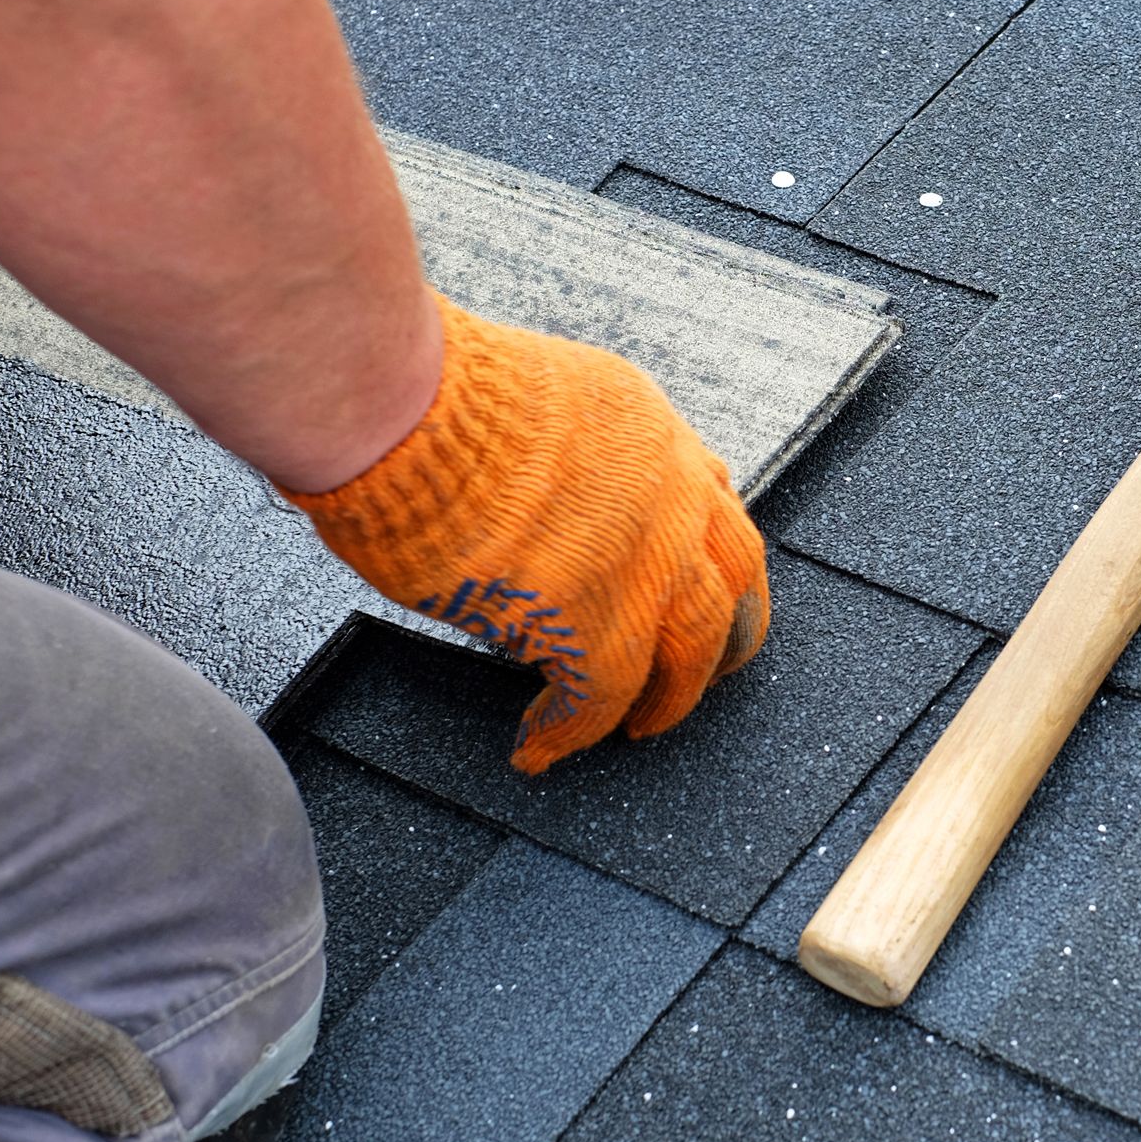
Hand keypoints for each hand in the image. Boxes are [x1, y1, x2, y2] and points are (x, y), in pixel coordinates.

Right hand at [286, 293, 768, 771]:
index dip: (709, 555)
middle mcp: (672, 495)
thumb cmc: (431, 394)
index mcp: (652, 431)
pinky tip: (538, 746)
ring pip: (690, 653)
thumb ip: (565, 450)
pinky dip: (566, 732)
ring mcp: (644, 563)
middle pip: (734, 584)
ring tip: (639, 730)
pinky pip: (599, 701)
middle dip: (726, 637)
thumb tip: (535, 493)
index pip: (714, 503)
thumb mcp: (536, 395)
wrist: (406, 410)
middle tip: (708, 674)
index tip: (704, 585)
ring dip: (667, 700)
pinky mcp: (594, 624)